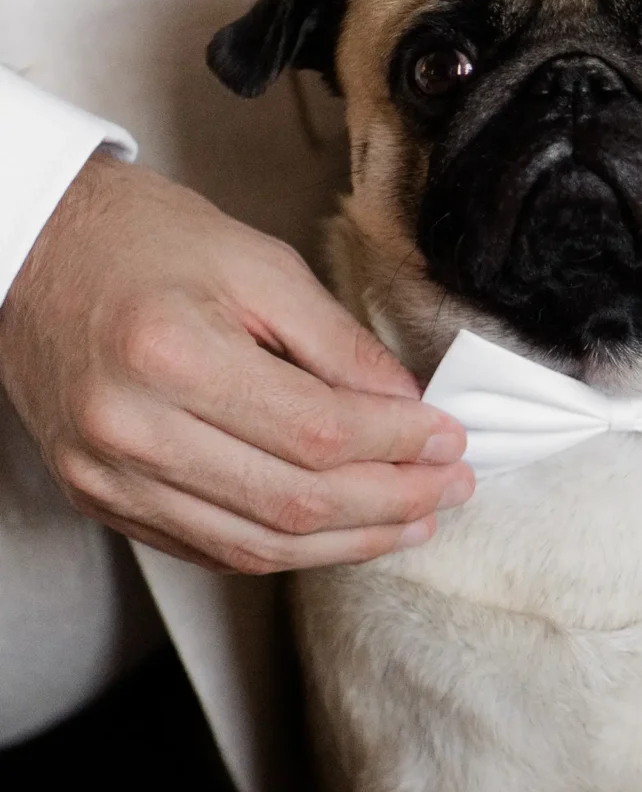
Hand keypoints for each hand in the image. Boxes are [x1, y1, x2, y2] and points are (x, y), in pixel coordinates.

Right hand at [0, 154, 472, 572]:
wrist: (29, 251)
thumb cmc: (140, 242)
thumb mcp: (257, 264)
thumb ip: (338, 344)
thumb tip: (410, 408)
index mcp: (171, 354)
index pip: (318, 432)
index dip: (399, 446)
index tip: (450, 441)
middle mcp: (131, 427)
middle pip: (293, 502)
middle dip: (391, 503)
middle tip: (449, 489)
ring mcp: (108, 475)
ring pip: (256, 545)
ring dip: (348, 543)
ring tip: (411, 521)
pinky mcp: (99, 498)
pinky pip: (211, 549)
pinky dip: (285, 547)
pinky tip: (338, 532)